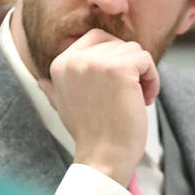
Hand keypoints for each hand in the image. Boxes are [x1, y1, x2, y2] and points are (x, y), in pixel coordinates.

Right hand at [45, 29, 158, 184]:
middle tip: (130, 92)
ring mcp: (98, 62)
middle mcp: (76, 58)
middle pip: (117, 44)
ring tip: (138, 98)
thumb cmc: (89, 133)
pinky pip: (146, 60)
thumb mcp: (62, 106)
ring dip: (142, 74)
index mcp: (61, 63)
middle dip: (129, 66)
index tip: (116, 83)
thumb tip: (42, 81)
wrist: (102, 156)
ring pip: (134, 51)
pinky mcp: (120, 69)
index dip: (113, 56)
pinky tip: (145, 99)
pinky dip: (152, 79)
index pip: (95, 37)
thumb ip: (53, 89)